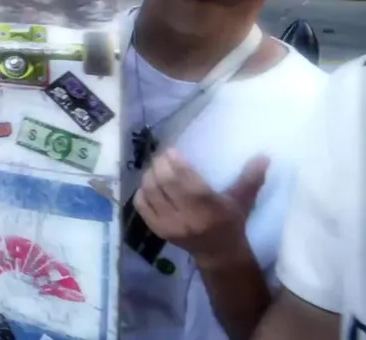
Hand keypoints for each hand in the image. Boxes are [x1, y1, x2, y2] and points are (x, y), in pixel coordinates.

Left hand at [132, 150, 267, 259]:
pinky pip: (142, 206)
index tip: (172, 150)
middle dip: (159, 165)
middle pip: (163, 183)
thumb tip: (264, 156)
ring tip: (155, 167)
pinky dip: (142, 192)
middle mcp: (186, 216)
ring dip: (149, 175)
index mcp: (208, 207)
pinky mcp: (158, 230)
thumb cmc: (231, 222)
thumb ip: (251, 178)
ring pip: (150, 192)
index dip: (175, 162)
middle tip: (162, 156)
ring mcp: (169, 224)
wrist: (219, 254)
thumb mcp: (242, 200)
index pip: (185, 181)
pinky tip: (149, 184)